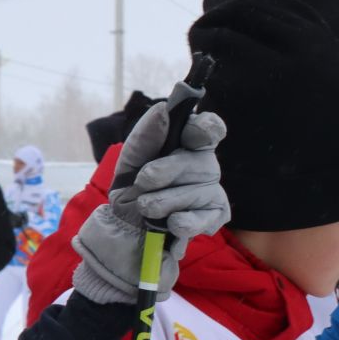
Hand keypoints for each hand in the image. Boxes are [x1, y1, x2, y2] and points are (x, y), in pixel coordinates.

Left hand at [72, 104, 229, 303]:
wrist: (124, 230)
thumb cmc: (131, 189)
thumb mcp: (130, 159)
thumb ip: (146, 134)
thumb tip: (163, 110)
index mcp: (187, 145)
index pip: (210, 129)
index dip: (205, 129)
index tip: (190, 135)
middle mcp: (205, 166)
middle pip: (200, 162)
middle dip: (165, 172)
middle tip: (142, 182)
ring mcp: (212, 193)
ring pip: (198, 192)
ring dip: (163, 202)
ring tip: (146, 208)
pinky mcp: (214, 218)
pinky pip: (203, 218)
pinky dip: (181, 222)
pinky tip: (168, 225)